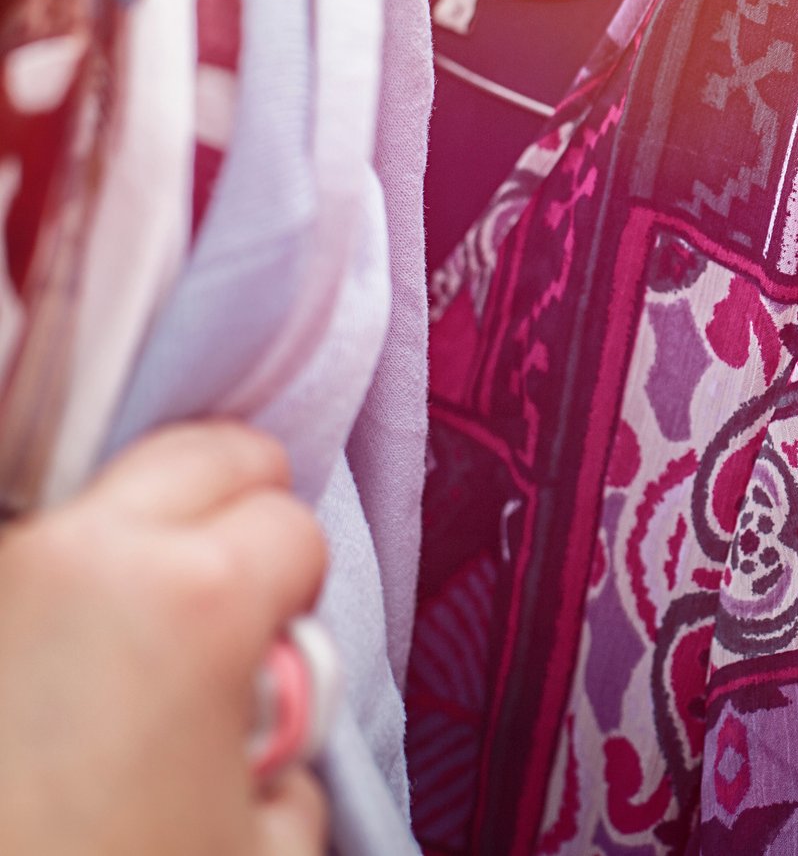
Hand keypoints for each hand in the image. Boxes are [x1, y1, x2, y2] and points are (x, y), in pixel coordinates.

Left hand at [0, 422, 329, 855]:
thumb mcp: (266, 846)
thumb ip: (295, 753)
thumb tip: (266, 725)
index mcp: (195, 596)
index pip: (292, 525)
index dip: (299, 595)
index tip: (276, 652)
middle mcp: (82, 554)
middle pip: (205, 453)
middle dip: (235, 512)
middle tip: (226, 605)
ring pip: (100, 492)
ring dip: (132, 543)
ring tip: (123, 641)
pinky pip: (23, 555)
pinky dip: (49, 588)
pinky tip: (52, 666)